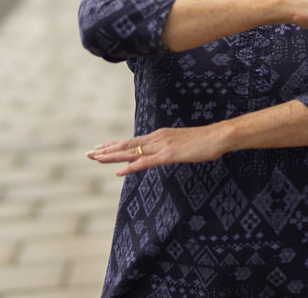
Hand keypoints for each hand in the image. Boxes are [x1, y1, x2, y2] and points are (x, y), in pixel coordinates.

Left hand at [86, 125, 230, 176]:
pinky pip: (145, 162)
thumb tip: (167, 153)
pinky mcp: (168, 155)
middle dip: (106, 150)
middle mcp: (157, 138)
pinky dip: (130, 166)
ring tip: (96, 158)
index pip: (132, 141)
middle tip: (89, 153)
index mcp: (160, 136)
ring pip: (131, 152)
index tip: (100, 148)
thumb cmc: (206, 141)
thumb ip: (172, 148)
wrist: (218, 136)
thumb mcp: (184, 145)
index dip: (115, 146)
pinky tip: (118, 171)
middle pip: (127, 145)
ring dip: (112, 156)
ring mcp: (161, 146)